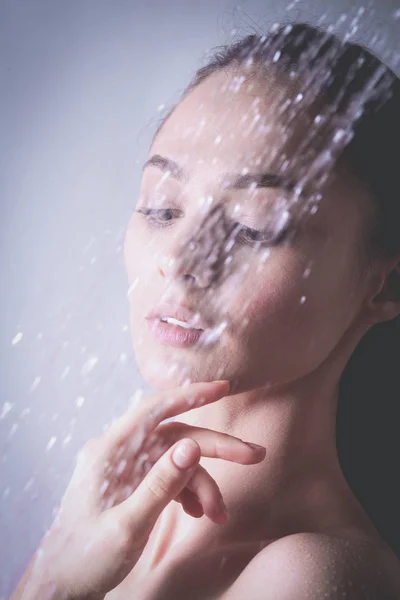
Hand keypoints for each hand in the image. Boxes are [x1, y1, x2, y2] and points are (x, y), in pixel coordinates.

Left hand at [32, 380, 265, 598]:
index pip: (154, 409)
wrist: (63, 586)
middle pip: (174, 436)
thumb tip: (191, 445)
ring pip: (177, 460)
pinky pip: (169, 477)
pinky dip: (189, 492)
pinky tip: (200, 513)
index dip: (189, 395)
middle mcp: (119, 452)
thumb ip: (161, 485)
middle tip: (254, 456)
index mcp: (109, 451)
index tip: (222, 387)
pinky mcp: (132, 484)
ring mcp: (126, 468)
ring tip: (219, 514)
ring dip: (203, 482)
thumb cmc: (86, 559)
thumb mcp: (128, 526)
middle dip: (215, 446)